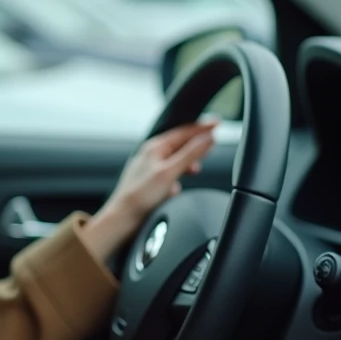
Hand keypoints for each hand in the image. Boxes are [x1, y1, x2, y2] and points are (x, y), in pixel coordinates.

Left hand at [80, 120, 217, 259]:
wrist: (123, 217)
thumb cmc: (140, 195)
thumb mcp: (170, 172)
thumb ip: (190, 154)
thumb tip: (208, 137)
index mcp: (155, 147)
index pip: (183, 132)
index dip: (202, 127)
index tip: (217, 122)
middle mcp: (151, 155)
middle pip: (179, 144)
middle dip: (196, 143)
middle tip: (213, 141)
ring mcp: (149, 169)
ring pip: (174, 160)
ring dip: (187, 162)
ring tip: (196, 168)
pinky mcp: (149, 183)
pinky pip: (168, 175)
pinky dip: (177, 177)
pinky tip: (177, 187)